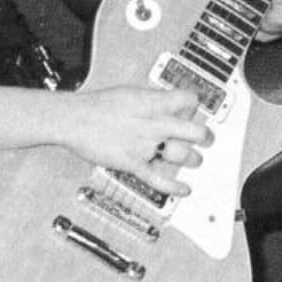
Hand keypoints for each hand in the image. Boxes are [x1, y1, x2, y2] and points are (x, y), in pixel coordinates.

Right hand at [0, 84, 213, 197]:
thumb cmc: (97, 105)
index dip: (195, 105)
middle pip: (195, 131)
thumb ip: (153, 100)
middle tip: (208, 138)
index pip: (190, 101)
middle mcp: (154, 123)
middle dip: (206, 136)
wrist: (73, 119)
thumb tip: (169, 103)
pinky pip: (158, 179)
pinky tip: (184, 189)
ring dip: (194, 159)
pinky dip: (174, 187)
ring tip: (196, 160)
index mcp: (153, 102)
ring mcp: (145, 145)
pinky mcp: (133, 164)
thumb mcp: (130, 92)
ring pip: (182, 155)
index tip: (195, 110)